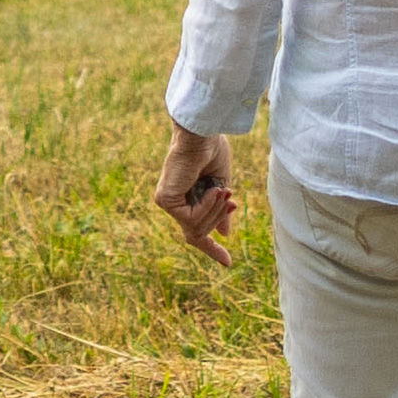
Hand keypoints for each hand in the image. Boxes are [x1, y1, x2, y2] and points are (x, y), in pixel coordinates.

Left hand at [150, 121, 235, 256]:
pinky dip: (207, 207)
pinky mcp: (165, 200)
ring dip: (215, 211)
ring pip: (196, 228)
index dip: (211, 248)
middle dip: (218, 219)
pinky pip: (192, 219)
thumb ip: (219, 210)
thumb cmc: (211, 151)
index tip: (228, 263)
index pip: (195, 230)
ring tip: (223, 190)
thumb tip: (224, 234)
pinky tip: (213, 190)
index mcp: (185, 197)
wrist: (203, 134)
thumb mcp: (220, 186)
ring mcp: (166, 202)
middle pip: (197, 232)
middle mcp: (172, 202)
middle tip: (232, 200)